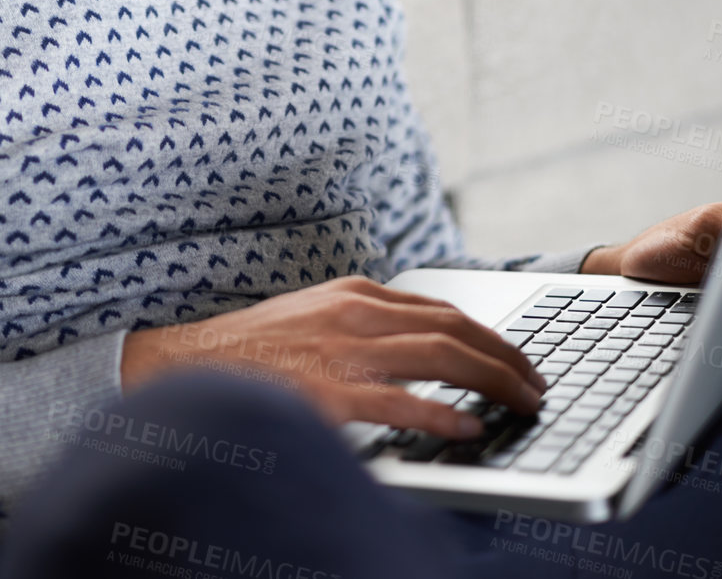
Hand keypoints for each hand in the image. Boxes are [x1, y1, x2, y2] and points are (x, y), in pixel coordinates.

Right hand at [119, 276, 547, 441]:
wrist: (185, 367)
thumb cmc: (249, 351)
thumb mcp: (312, 316)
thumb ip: (361, 323)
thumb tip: (417, 346)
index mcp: (353, 294)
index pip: (442, 307)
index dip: (489, 334)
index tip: (515, 358)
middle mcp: (354, 313)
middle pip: (454, 326)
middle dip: (506, 356)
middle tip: (536, 384)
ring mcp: (342, 352)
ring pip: (441, 354)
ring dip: (494, 379)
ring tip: (523, 402)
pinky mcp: (327, 393)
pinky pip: (401, 402)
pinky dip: (443, 414)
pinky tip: (470, 428)